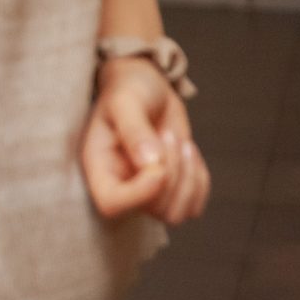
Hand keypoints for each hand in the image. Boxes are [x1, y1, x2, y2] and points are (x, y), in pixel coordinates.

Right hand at [82, 56, 210, 225]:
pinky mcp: (171, 190)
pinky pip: (194, 207)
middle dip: (173, 173)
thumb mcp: (125, 101)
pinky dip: (200, 181)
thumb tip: (152, 164)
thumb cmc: (128, 89)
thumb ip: (134, 130)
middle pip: (154, 210)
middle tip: (167, 135)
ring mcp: (146, 192)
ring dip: (188, 178)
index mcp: (99, 165)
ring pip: (176, 214)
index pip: (111, 203)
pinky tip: (189, 152)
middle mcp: (120, 184)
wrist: (146, 86)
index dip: (141, 193)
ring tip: (180, 143)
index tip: (158, 166)